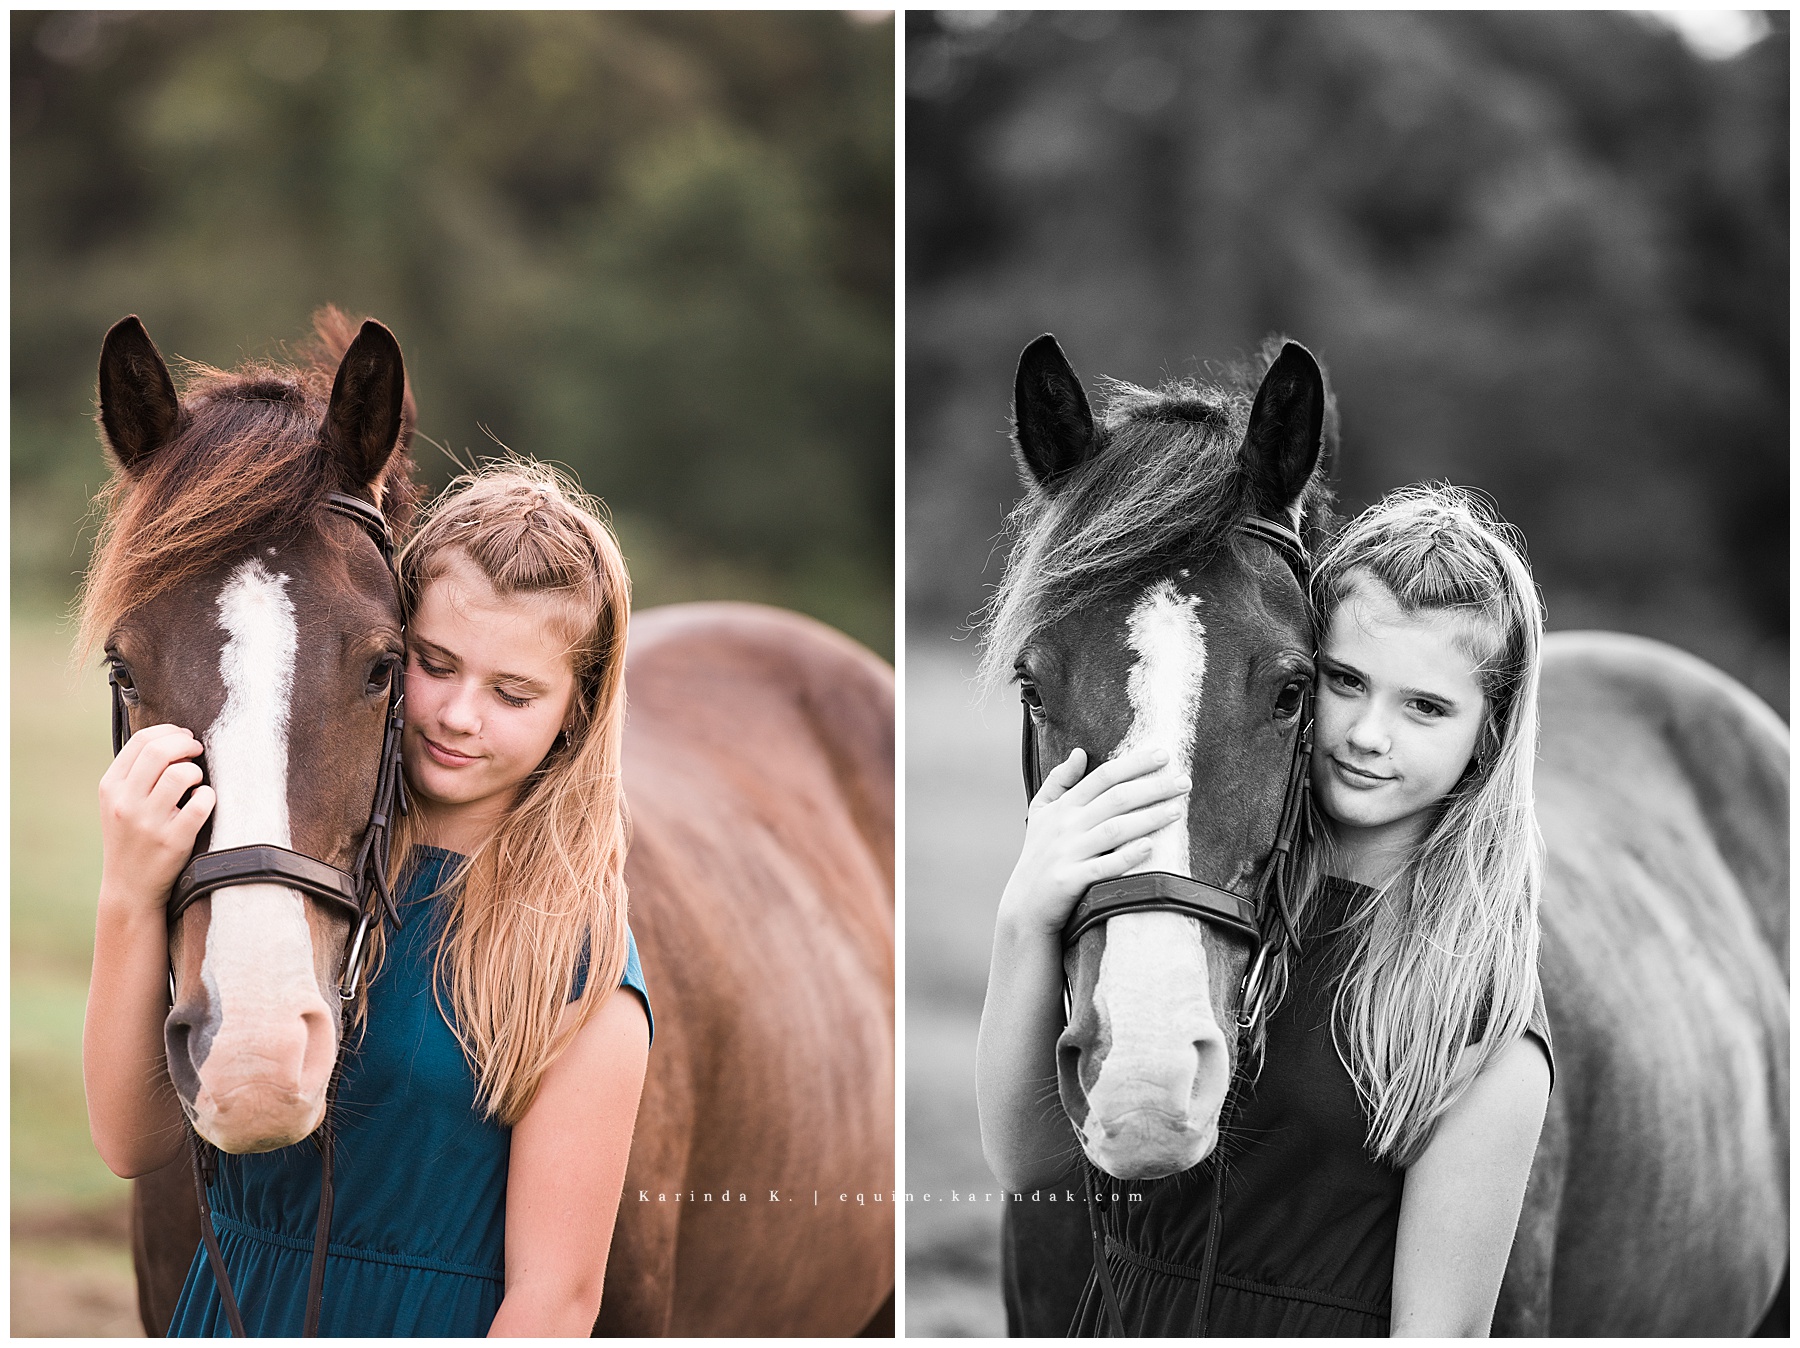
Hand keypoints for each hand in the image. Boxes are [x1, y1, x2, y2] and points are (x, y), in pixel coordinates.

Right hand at [97, 724, 214, 913]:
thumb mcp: (119, 802)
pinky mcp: (173, 840)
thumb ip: (137, 772)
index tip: (185, 738)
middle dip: (187, 744)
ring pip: (181, 774)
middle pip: (160, 751)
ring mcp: (148, 822)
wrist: (129, 887)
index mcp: (110, 787)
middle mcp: (125, 802)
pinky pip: (201, 803)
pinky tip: (203, 801)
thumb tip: (175, 737)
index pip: (141, 741)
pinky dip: (208, 796)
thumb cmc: (132, 836)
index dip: (170, 732)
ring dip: (196, 771)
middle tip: (198, 751)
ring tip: (196, 781)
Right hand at [997, 745, 1189, 938]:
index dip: (1134, 763)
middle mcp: (1066, 826)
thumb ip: (1058, 780)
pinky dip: (1127, 856)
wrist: (1025, 904)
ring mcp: (1068, 853)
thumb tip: (1079, 752)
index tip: (1163, 755)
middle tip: (1184, 782)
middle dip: (1153, 788)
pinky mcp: (1071, 880)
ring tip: (1177, 811)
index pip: (1103, 776)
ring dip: (1148, 818)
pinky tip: (1149, 847)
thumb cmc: (1037, 854)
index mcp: (1063, 807)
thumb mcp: (1040, 812)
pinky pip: (1104, 867)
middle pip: (1115, 799)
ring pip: (1114, 830)